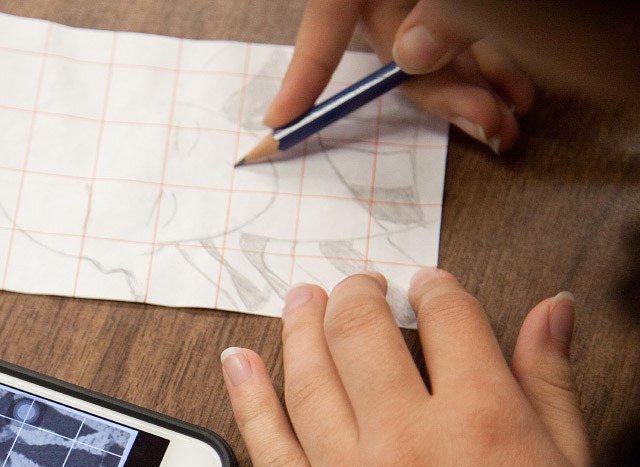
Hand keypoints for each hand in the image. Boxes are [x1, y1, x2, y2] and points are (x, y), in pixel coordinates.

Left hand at [220, 270, 589, 466]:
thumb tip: (549, 312)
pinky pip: (267, 446)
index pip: (446, 319)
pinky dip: (247, 398)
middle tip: (354, 286)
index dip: (434, 291)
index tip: (426, 288)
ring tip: (300, 302)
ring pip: (308, 379)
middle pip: (360, 334)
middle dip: (356, 296)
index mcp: (480, 417)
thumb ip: (549, 380)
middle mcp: (405, 438)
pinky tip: (236, 361)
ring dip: (300, 329)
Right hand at [265, 0, 534, 152]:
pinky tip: (515, 88)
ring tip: (510, 118)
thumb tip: (415, 56)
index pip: (326, 22)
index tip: (282, 122)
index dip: (305, 73)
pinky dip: (493, 62)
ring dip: (475, 87)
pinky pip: (468, 34)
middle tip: (484, 123)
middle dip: (441, 93)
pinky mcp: (464, 4)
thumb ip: (438, 7)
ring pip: (437, 49)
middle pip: (396, 46)